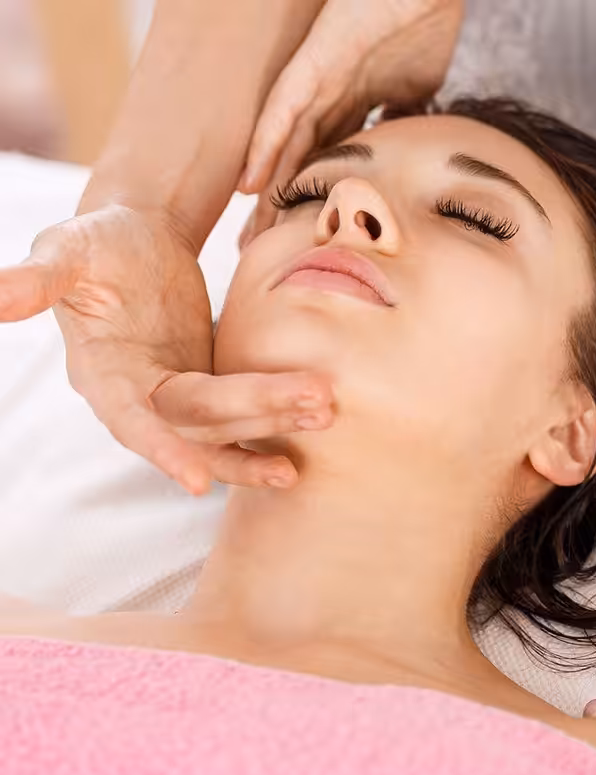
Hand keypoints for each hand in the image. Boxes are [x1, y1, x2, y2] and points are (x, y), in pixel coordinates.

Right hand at [0, 205, 332, 493]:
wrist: (140, 241)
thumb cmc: (100, 242)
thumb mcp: (68, 249)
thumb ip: (39, 278)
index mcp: (102, 373)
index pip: (131, 420)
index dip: (160, 449)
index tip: (196, 482)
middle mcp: (141, 397)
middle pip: (202, 421)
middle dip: (257, 416)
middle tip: (317, 404)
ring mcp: (177, 397)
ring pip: (228, 426)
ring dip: (275, 425)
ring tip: (325, 416)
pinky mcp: (208, 387)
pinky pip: (240, 419)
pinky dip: (270, 430)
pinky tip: (308, 438)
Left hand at [237, 0, 463, 248]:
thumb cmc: (427, 22)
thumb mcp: (418, 90)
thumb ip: (403, 120)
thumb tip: (404, 150)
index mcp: (353, 104)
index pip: (325, 163)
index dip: (313, 201)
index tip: (304, 240)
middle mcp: (329, 98)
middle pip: (298, 163)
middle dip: (281, 209)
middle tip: (263, 252)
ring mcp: (319, 82)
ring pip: (284, 147)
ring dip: (266, 194)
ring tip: (248, 237)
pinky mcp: (316, 64)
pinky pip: (284, 111)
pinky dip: (266, 148)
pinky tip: (250, 184)